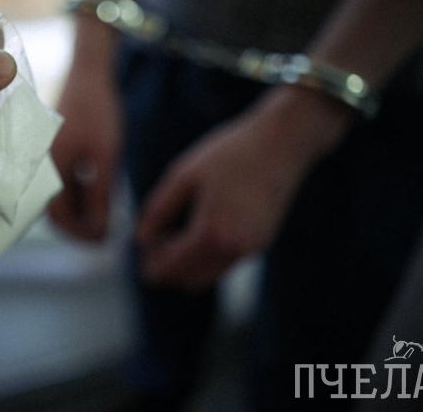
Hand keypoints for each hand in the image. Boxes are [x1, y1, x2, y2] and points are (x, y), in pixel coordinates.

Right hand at [49, 18, 121, 239]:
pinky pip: (57, 182)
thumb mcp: (105, 157)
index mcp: (47, 169)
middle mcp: (37, 167)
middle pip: (52, 210)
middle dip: (78, 226)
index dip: (80, 233)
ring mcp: (42, 159)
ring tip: (102, 215)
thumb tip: (101, 231)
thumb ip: (100, 196)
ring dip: (77, 210)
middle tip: (104, 233)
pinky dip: (75, 193)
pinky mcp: (49, 151)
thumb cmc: (98, 112)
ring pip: (55, 197)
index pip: (57, 217)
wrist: (90, 74)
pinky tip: (95, 194)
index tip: (103, 239)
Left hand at [135, 87, 351, 288]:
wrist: (283, 142)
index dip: (151, 265)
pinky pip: (225, 263)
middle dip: (167, 272)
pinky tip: (194, 233)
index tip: (139, 253)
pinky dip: (205, 258)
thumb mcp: (183, 175)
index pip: (172, 266)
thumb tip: (140, 239)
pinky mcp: (262, 242)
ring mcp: (252, 248)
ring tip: (169, 242)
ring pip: (209, 276)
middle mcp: (234, 248)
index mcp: (211, 232)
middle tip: (150, 253)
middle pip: (190, 280)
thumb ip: (157, 210)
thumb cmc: (229, 152)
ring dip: (186, 267)